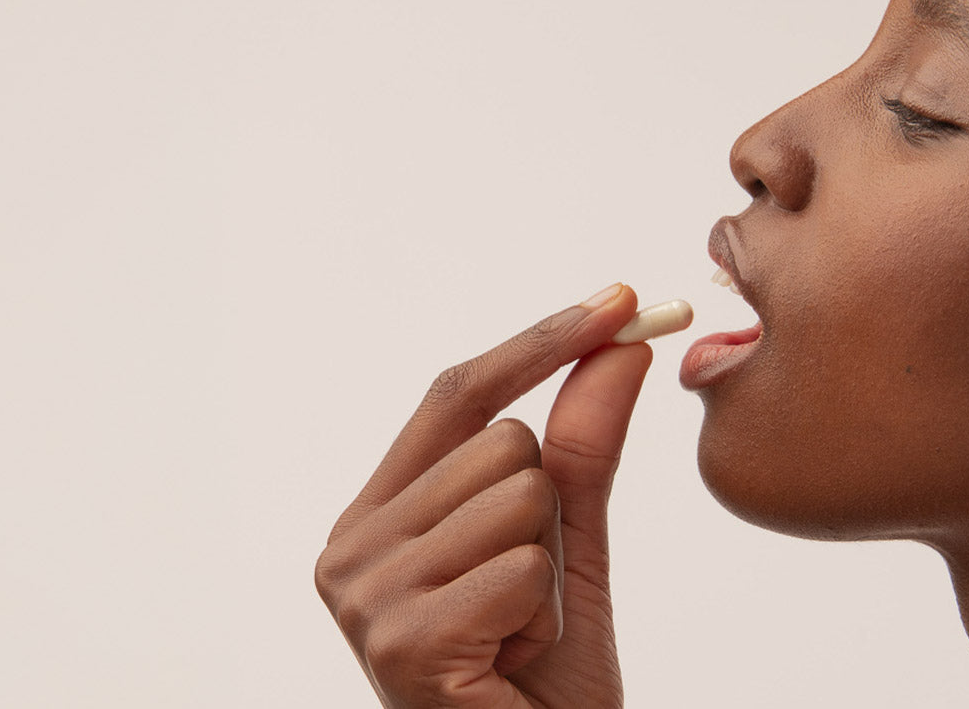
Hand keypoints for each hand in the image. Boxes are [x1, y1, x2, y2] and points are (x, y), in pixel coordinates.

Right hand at [316, 284, 650, 707]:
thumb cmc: (539, 685)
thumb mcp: (568, 552)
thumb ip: (581, 451)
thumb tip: (619, 346)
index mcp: (373, 519)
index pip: (454, 398)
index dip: (537, 344)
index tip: (616, 298)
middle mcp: (349, 550)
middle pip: (501, 445)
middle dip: (550, 516)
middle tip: (528, 602)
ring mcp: (366, 597)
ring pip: (519, 499)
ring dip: (550, 573)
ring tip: (518, 638)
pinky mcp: (403, 643)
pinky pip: (522, 567)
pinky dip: (544, 618)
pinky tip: (511, 666)